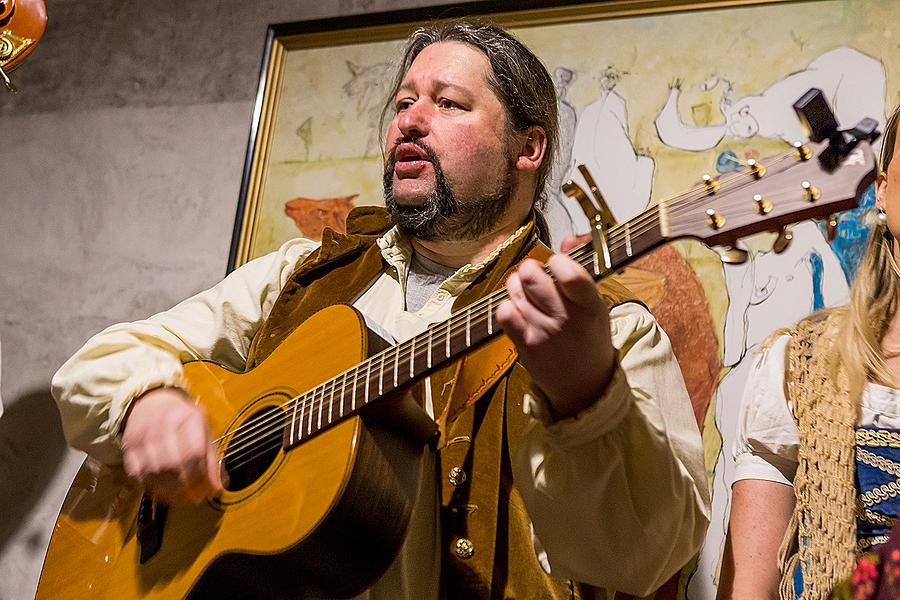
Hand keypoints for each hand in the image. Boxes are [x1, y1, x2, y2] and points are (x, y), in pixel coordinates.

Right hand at [122, 387, 223, 503]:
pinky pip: (138, 474)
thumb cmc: (183, 420)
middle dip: (186, 486)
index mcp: (188, 418)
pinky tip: (164, 492)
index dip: (201, 476)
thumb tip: (218, 487)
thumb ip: (212, 459)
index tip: (208, 491)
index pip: (194, 453)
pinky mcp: (128, 447)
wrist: (150, 403)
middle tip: (195, 498)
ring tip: (182, 498)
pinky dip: (152, 487)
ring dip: (170, 491)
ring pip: (155, 471)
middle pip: (173, 463)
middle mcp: (164, 424)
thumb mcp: (204, 432)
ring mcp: (143, 436)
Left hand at [496, 235, 615, 417]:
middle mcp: (567, 319)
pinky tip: (518, 310)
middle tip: (535, 275)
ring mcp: (544, 333)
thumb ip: (580, 272)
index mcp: (591, 306)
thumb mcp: (596, 307)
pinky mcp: (525, 346)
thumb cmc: (590, 340)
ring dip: (517, 285)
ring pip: (515, 290)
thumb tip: (568, 239)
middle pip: (532, 275)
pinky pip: (504, 312)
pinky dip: (507, 306)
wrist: (585, 387)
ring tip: (527, 293)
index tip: (556, 262)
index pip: (570, 273)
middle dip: (530, 268)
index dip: (557, 260)